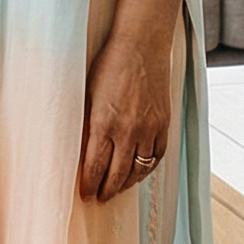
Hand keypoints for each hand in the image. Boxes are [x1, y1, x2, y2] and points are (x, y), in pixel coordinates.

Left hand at [78, 0, 194, 201]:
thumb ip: (86, 122)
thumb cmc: (109, 64)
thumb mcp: (87, 92)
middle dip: (106, 190)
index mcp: (103, 122)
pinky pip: (157, 156)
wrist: (141, 44)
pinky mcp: (164, 124)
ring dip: (126, 183)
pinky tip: (139, 173)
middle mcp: (128, 130)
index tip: (84, 196)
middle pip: (117, 174)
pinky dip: (147, 169)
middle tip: (99, 198)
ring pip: (139, 169)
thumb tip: (79, 149)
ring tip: (117, 189)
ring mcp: (149, 128)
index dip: (89, 184)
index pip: (95, 166)